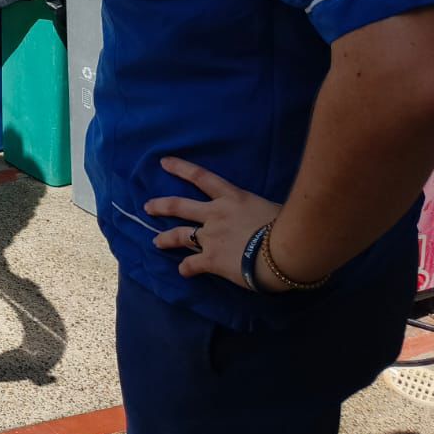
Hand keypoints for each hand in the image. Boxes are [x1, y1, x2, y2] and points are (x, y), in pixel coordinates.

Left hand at [144, 157, 289, 291]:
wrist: (284, 249)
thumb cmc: (286, 225)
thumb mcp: (269, 207)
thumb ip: (257, 210)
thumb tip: (262, 216)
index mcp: (231, 197)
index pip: (201, 177)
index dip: (181, 168)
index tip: (163, 162)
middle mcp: (215, 214)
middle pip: (179, 206)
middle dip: (161, 206)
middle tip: (147, 206)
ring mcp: (210, 237)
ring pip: (180, 235)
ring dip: (165, 239)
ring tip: (156, 242)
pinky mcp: (211, 259)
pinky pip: (192, 263)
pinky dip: (186, 268)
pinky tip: (184, 271)